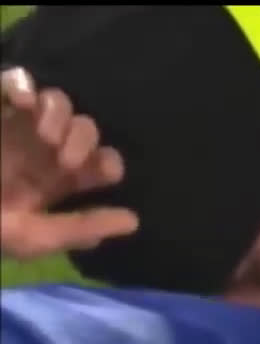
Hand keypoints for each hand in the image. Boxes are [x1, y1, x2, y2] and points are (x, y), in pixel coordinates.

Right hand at [1, 67, 137, 258]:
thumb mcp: (31, 237)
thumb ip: (79, 228)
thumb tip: (133, 222)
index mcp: (57, 183)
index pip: (102, 163)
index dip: (110, 163)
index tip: (104, 173)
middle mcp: (42, 152)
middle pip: (87, 128)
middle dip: (86, 139)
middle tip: (66, 159)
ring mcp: (17, 128)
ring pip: (58, 102)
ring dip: (61, 114)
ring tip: (46, 137)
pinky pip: (15, 79)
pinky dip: (24, 83)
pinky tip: (23, 103)